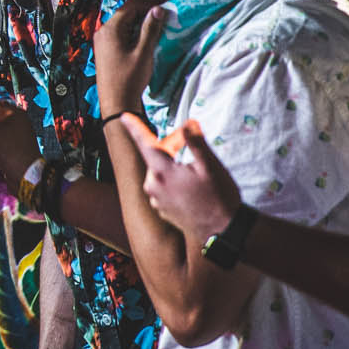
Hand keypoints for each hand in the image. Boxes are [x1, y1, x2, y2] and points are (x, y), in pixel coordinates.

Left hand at [94, 0, 164, 116]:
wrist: (116, 103)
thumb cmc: (130, 78)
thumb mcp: (144, 52)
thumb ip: (150, 29)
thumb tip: (158, 9)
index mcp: (110, 29)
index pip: (130, 7)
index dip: (148, 6)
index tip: (164, 12)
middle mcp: (102, 32)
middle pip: (125, 14)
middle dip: (143, 16)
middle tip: (162, 23)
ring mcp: (101, 41)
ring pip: (122, 25)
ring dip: (138, 26)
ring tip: (154, 34)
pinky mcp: (103, 50)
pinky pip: (118, 35)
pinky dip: (131, 35)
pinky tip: (142, 44)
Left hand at [119, 116, 240, 246]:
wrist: (223, 232)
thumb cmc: (219, 198)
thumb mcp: (210, 166)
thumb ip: (195, 141)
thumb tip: (188, 123)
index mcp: (162, 172)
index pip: (145, 143)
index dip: (135, 127)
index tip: (124, 117)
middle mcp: (153, 186)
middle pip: (156, 157)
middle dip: (171, 146)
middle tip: (189, 141)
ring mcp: (157, 200)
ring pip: (160, 172)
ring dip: (173, 164)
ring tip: (194, 167)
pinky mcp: (163, 210)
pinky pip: (163, 187)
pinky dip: (173, 180)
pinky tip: (191, 185)